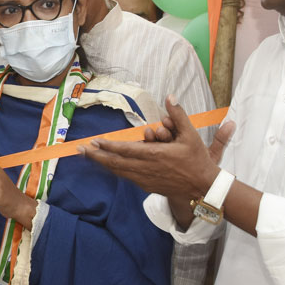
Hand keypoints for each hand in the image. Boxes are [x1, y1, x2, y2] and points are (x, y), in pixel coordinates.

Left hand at [83, 96, 235, 202]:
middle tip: (80, 150)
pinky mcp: (147, 187)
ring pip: (118, 172)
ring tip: (88, 156)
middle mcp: (146, 169)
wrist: (204, 188)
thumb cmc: (197, 160)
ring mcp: (145, 180)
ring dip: (102, 164)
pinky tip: (107, 165)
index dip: (107, 146)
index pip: (125, 150)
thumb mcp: (191, 135)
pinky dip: (114, 170)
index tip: (93, 141)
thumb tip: (170, 96)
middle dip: (96, 156)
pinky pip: (126, 177)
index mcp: (155, 155)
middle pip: (114, 163)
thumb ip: (179, 115)